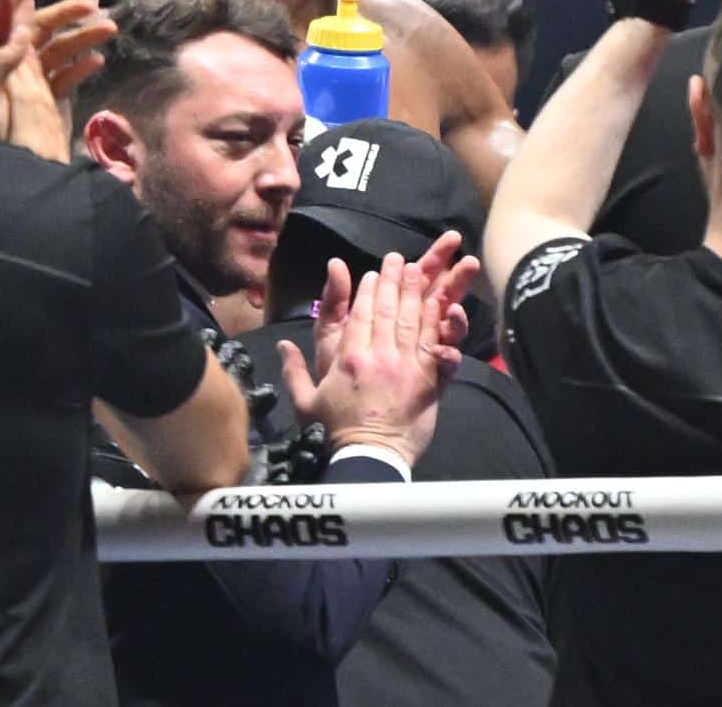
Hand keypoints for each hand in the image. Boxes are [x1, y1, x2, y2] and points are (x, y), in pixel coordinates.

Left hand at [0, 0, 84, 161]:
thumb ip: (8, 58)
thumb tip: (24, 31)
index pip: (8, 13)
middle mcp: (9, 62)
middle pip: (40, 29)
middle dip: (68, 13)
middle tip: (93, 7)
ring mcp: (25, 84)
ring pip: (56, 52)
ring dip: (82, 39)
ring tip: (110, 30)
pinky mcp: (39, 105)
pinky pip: (59, 81)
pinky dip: (77, 70)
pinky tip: (97, 63)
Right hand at [280, 251, 470, 468]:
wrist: (369, 461)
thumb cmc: (333, 434)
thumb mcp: (305, 403)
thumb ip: (293, 370)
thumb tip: (282, 344)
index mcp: (348, 358)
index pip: (360, 315)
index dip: (367, 291)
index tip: (372, 273)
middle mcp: (378, 356)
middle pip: (388, 310)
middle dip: (392, 281)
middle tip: (396, 259)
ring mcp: (405, 366)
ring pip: (412, 320)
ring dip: (414, 292)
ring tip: (416, 269)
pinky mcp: (427, 380)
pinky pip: (432, 344)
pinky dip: (435, 321)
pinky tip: (438, 304)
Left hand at [311, 231, 477, 382]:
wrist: (353, 436)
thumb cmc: (337, 380)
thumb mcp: (329, 335)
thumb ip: (334, 301)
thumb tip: (334, 262)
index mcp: (387, 318)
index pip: (410, 282)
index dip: (430, 260)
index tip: (451, 239)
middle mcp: (408, 334)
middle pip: (434, 296)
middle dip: (450, 271)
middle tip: (465, 248)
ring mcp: (423, 356)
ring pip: (444, 322)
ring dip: (457, 299)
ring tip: (470, 272)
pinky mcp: (432, 381)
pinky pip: (447, 360)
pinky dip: (450, 347)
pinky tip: (450, 335)